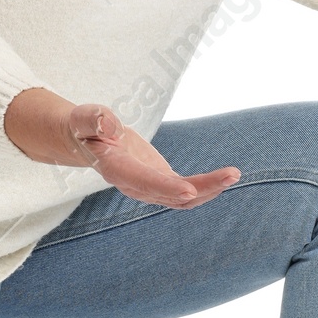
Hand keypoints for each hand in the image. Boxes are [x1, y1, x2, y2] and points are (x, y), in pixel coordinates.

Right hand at [3, 88, 239, 207]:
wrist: (85, 142)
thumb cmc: (84, 127)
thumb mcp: (83, 118)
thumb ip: (93, 120)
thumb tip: (109, 123)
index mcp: (117, 169)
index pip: (144, 181)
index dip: (166, 188)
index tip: (190, 190)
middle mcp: (135, 185)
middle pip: (171, 195)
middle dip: (202, 188)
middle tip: (231, 175)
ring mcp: (149, 187)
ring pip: (182, 199)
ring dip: (210, 190)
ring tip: (234, 174)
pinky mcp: (159, 182)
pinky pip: (185, 192)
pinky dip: (206, 187)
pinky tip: (225, 178)